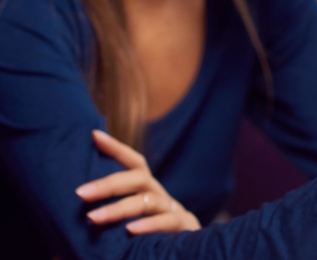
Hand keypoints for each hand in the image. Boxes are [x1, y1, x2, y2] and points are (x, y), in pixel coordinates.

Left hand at [75, 130, 200, 233]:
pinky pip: (166, 221)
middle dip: (108, 184)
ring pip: (148, 201)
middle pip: (137, 179)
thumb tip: (70, 204)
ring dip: (119, 208)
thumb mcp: (130, 210)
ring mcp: (169, 208)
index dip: (115, 147)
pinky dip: (149, 225)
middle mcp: (157, 192)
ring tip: (93, 218)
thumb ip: (109, 204)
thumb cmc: (145, 225)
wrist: (185, 242)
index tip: (93, 135)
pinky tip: (130, 230)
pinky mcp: (180, 226)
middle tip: (80, 193)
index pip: (132, 161)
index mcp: (144, 186)